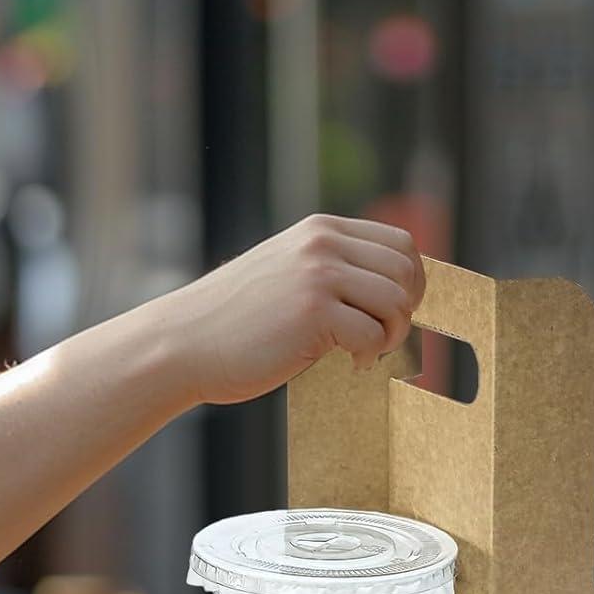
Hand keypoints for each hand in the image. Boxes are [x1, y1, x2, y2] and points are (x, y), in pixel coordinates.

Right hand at [157, 214, 423, 406]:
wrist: (183, 344)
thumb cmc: (233, 322)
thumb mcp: (285, 274)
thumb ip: (330, 272)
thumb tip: (395, 296)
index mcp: (319, 230)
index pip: (400, 243)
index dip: (410, 282)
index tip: (392, 313)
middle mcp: (322, 244)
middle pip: (406, 271)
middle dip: (404, 311)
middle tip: (379, 338)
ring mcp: (318, 275)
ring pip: (396, 302)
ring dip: (390, 335)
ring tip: (363, 352)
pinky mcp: (314, 312)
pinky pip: (372, 335)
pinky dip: (368, 356)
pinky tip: (346, 363)